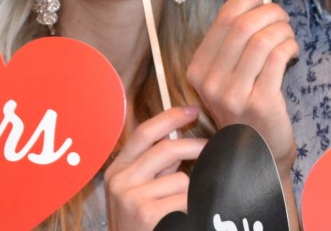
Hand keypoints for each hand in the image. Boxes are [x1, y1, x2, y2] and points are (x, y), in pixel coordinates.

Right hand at [105, 107, 206, 230]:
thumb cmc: (139, 227)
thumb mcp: (137, 194)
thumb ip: (154, 170)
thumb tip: (181, 140)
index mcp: (117, 171)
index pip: (145, 133)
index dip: (170, 117)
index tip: (193, 110)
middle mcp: (119, 181)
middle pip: (167, 149)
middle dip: (196, 147)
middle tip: (212, 150)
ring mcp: (131, 198)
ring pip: (181, 179)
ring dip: (191, 192)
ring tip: (183, 208)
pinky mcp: (146, 213)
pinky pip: (185, 199)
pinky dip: (192, 207)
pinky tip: (182, 218)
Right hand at [187, 0, 298, 166]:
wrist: (257, 157)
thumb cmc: (248, 110)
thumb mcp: (231, 76)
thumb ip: (237, 43)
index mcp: (197, 69)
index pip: (222, 19)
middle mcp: (208, 81)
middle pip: (242, 24)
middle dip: (270, 10)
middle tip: (283, 15)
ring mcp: (231, 93)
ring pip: (261, 38)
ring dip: (282, 28)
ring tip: (288, 36)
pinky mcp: (258, 102)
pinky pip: (277, 56)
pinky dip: (289, 45)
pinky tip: (292, 51)